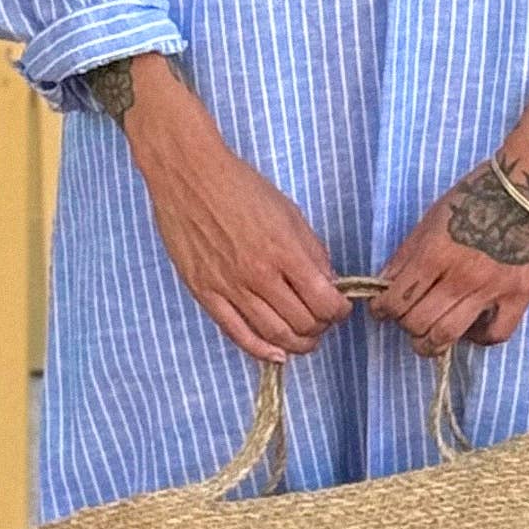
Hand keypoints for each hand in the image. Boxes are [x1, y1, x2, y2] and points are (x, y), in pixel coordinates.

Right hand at [114, 58, 352, 363]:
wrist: (189, 175)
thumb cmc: (240, 187)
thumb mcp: (288, 212)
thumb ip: (311, 251)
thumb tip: (328, 284)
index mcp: (284, 250)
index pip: (324, 302)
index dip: (339, 311)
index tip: (340, 307)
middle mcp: (259, 274)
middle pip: (303, 324)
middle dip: (321, 328)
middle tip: (322, 321)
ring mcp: (230, 287)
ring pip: (274, 335)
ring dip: (297, 344)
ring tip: (305, 339)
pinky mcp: (206, 293)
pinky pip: (237, 334)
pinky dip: (261, 350)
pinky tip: (276, 354)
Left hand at [372, 174, 528, 354]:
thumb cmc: (478, 194)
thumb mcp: (433, 217)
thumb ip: (408, 253)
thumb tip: (385, 282)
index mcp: (434, 252)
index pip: (396, 299)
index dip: (382, 310)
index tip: (382, 310)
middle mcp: (459, 275)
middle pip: (419, 323)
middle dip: (405, 327)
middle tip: (407, 321)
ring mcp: (491, 289)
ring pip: (449, 335)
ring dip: (432, 343)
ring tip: (430, 340)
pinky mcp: (520, 295)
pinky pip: (496, 334)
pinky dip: (479, 339)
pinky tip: (471, 330)